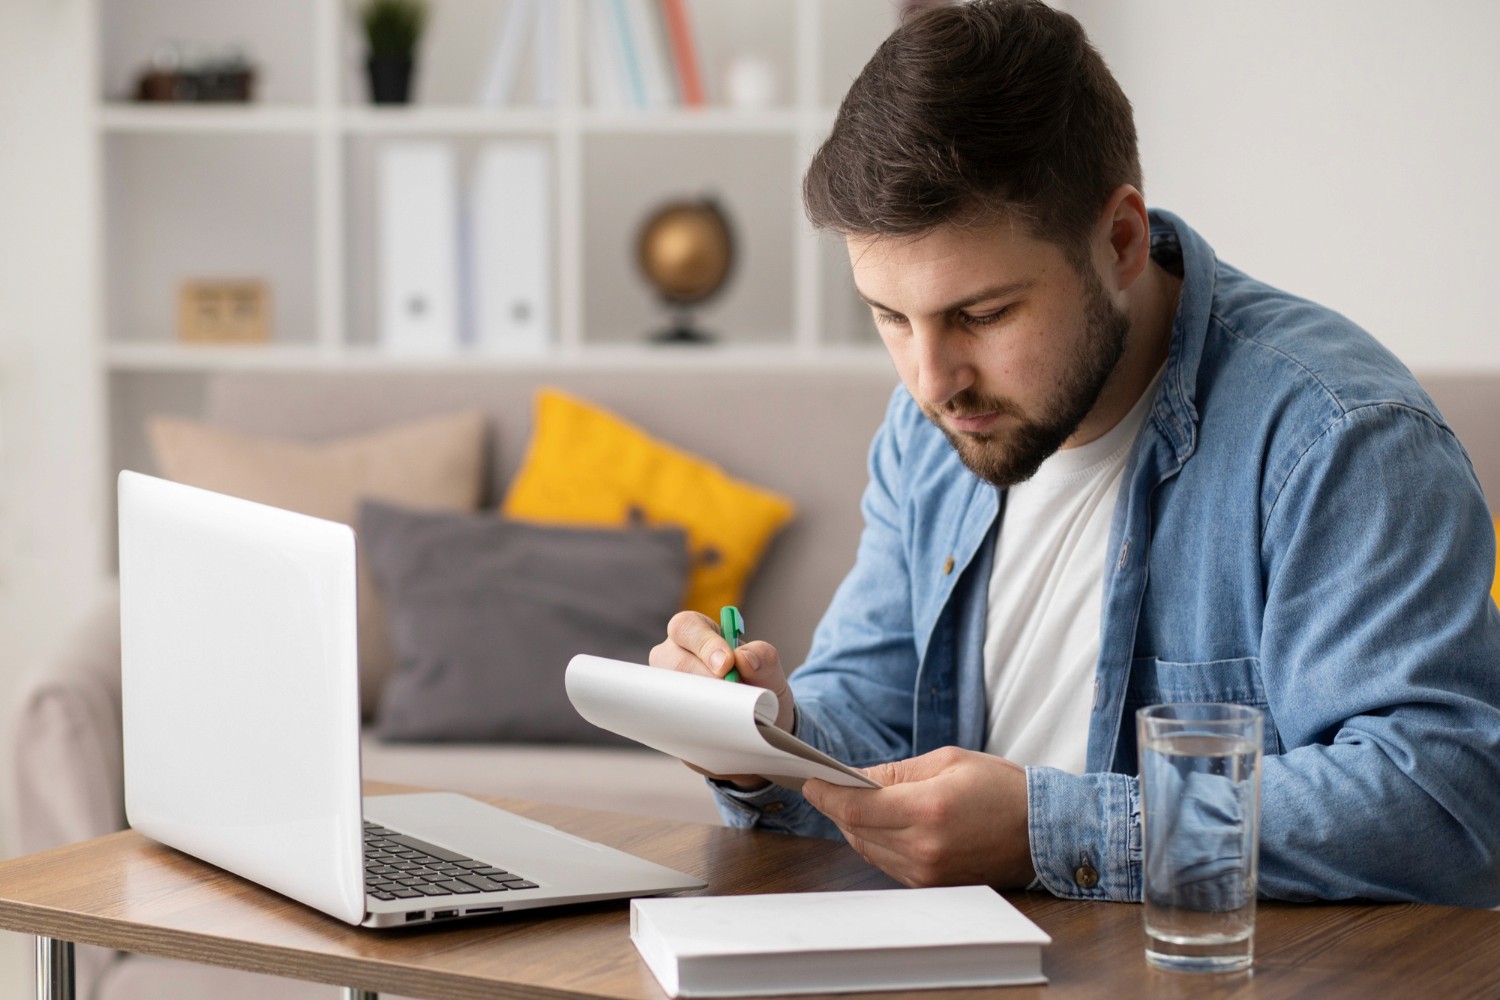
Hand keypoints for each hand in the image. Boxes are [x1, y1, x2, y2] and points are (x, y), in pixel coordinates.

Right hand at [648, 610, 796, 789]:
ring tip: (727, 715)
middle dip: (700, 676)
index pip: (687, 627)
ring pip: (666, 692)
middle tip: (728, 693)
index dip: (703, 643)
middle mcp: (673, 657)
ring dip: (696, 704)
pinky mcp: (668, 719)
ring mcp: (666, 688)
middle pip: (669, 659)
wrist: (758, 725)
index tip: (726, 664)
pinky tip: (717, 733)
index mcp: (696, 633)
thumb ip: (763, 658)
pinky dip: (695, 728)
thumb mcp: (770, 671)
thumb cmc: (758, 685)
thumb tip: (744, 658)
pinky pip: (671, 723)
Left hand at [802, 747, 1035, 888]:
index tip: (811, 781)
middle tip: (831, 785)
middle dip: (838, 806)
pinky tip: (882, 823)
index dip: (826, 795)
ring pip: (867, 848)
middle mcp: (924, 847)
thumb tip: (855, 777)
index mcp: (927, 809)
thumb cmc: (1000, 789)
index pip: (855, 808)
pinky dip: (876, 842)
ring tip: (858, 802)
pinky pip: (887, 863)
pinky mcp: (932, 884)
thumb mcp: (948, 761)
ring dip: (856, 825)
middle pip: (856, 830)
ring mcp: (927, 872)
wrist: (1042, 831)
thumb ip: (896, 772)